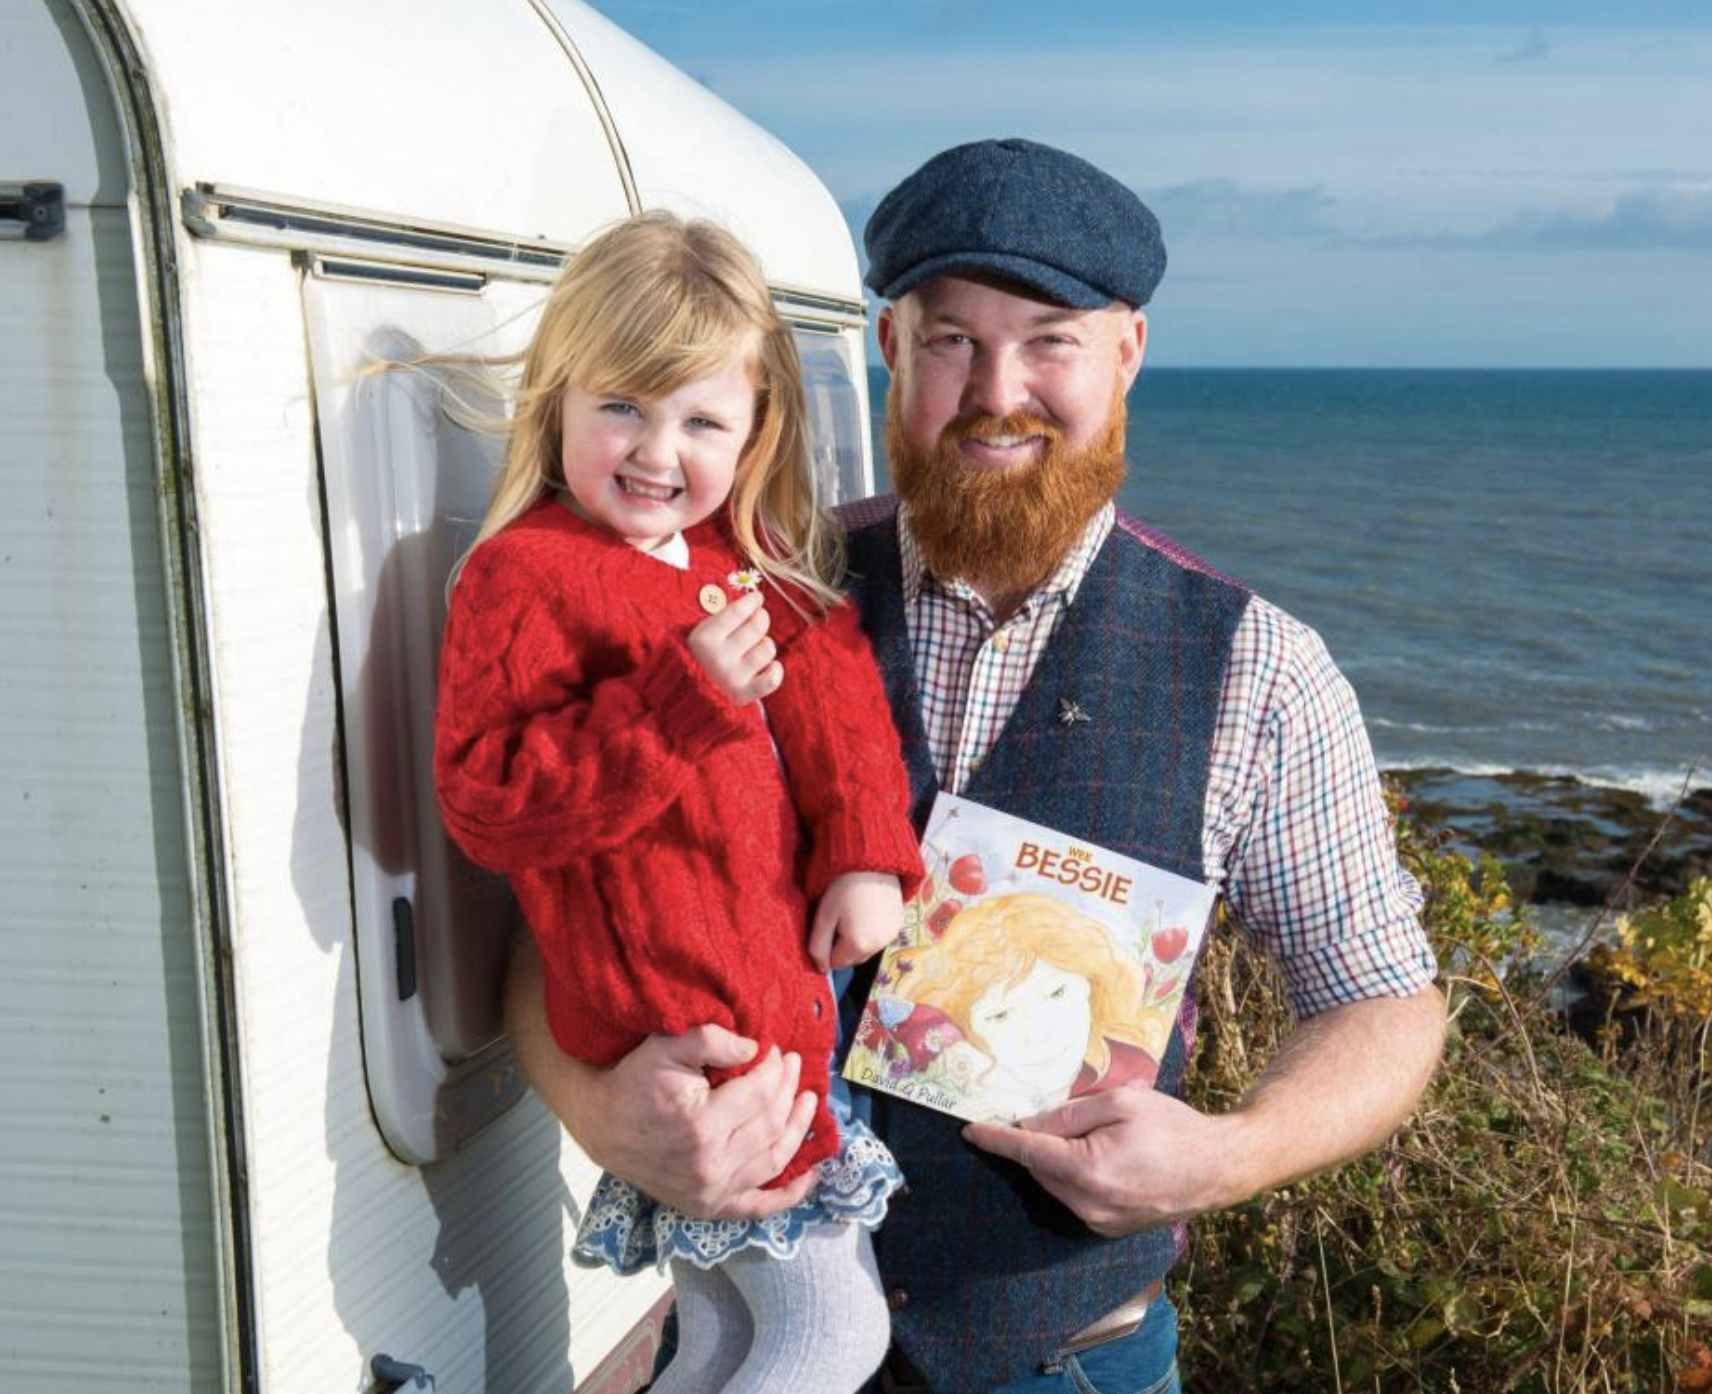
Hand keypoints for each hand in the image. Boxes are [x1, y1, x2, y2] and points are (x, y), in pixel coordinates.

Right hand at [505, 937, 815, 1217]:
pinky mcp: (708, 1207)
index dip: (774, 1068)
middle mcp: (711, 1165)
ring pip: (774, 1159)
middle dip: (788, 1089)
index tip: (776, 1050)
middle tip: (793, 1065)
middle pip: (771, 1123)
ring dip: (798, 1130)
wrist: (602, 1125)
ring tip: (808, 1102)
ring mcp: (712, 1191)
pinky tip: (809, 1176)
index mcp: (701, 1125)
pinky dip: (788, 1195)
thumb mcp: (664, 1048)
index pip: (760, 1092)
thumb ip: (710, 1040)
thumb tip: (755, 1048)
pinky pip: (758, 1206)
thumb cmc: (633, 1083)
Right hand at [686, 590, 780, 705]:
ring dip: (765, 645)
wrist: (686, 696)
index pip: (738, 611)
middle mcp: (717, 658)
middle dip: (761, 619)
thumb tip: (755, 597)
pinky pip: (772, 679)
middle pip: (756, 626)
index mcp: (704, 639)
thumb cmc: (699, 656)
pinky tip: (769, 666)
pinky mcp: (742, 695)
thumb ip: (724, 616)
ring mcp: (731, 678)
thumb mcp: (702, 632)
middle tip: (758, 618)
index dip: (752, 601)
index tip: (757, 598)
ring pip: (767, 649)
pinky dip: (775, 670)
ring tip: (755, 647)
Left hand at [808, 871, 903, 971]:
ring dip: (858, 939)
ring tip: (855, 911)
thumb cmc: (843, 887)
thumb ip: (818, 947)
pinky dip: (872, 930)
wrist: (872, 862)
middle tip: (841, 917)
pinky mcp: (899, 925)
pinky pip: (879, 938)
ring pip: (866, 950)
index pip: (835, 963)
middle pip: (852, 959)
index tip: (829, 923)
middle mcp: (878, 946)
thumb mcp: (824, 916)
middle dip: (843, 945)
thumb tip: (821, 969)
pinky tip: (868, 910)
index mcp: (858, 945)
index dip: (828, 945)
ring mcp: (891, 936)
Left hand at [962, 1086, 1246, 1236]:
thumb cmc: (1173, 1127)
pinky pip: (1074, 1198)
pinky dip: (1073, 1176)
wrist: (1219, 1167)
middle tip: (1048, 1114)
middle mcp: (1088, 1204)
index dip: (996, 1139)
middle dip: (1033, 1142)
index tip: (970, 1130)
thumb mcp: (1120, 1102)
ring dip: (1054, 1160)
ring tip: (1088, 1134)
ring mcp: (1099, 1222)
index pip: (1027, 1151)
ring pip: (1055, 1184)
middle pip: (1039, 1168)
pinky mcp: (1109, 1229)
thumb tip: (1029, 1125)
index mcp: (1088, 1170)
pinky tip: (1099, 1155)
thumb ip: (1068, 1115)